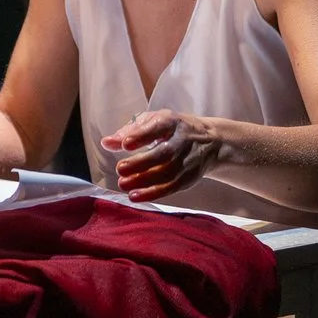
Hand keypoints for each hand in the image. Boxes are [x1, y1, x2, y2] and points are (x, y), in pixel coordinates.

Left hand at [101, 109, 229, 202]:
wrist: (210, 142)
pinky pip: (171, 187)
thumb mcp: (153, 121)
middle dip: (141, 163)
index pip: (158, 127)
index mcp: (171, 122)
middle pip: (163, 153)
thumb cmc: (171, 130)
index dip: (141, 136)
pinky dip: (153, 193)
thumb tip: (106, 143)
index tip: (125, 144)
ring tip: (123, 184)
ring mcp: (188, 161)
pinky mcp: (189, 177)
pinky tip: (135, 196)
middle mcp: (182, 141)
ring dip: (144, 181)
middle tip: (119, 169)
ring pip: (167, 173)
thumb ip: (129, 131)